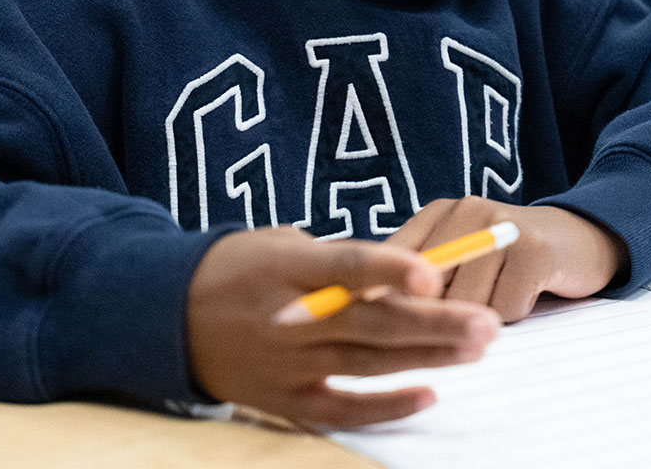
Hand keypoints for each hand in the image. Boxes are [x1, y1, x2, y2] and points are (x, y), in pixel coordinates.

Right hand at [185, 225, 499, 426]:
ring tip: (477, 347)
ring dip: (427, 357)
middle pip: (371, 323)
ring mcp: (284, 364)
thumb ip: (336, 260)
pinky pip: (342, 408)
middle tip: (487, 322)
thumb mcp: (278, 243)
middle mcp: (285, 319)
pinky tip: (429, 393)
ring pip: (367, 363)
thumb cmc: (237, 267)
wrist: (163, 314)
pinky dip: (386, 405)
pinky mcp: (281, 400)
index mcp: (284, 267)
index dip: (390, 270)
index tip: (434, 274)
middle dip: (435, 323)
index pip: (344, 266)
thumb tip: (404, 275)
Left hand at [386, 198, 624, 320]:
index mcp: (438, 213)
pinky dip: (516, 312)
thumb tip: (371, 309)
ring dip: (484, 315)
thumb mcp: (459, 258)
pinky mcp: (534, 249)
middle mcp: (466, 211)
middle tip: (470, 306)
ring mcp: (501, 227)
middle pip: (428, 291)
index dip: (386, 299)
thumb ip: (420, 277)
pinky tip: (528, 290)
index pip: (395, 263)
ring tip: (503, 291)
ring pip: (467, 305)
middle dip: (445, 315)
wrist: (578, 239)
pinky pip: (506, 308)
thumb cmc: (508, 262)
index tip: (379, 323)